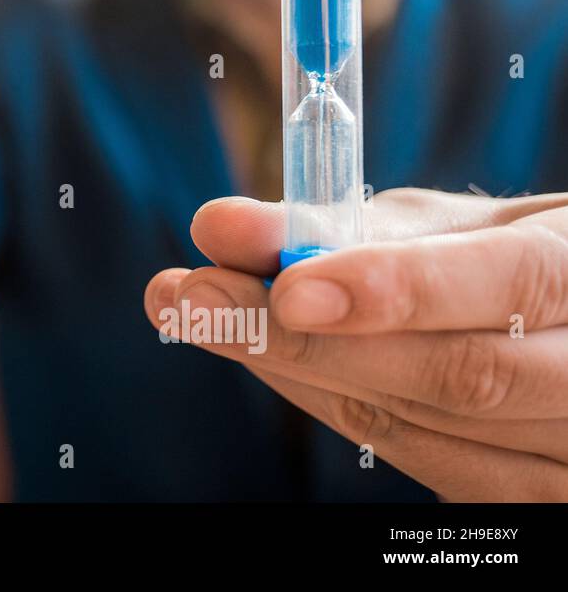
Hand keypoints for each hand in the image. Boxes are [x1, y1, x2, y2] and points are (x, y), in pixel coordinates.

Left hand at [144, 188, 567, 500]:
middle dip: (310, 338)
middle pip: (459, 376)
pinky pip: (420, 464)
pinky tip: (268, 361)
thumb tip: (216, 226)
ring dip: (296, 372)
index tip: (290, 288)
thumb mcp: (450, 227)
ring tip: (200, 315)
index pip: (509, 283)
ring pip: (423, 429)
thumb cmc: (512, 261)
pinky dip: (332, 407)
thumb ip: (341, 224)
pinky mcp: (530, 497)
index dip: (399, 288)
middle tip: (193, 295)